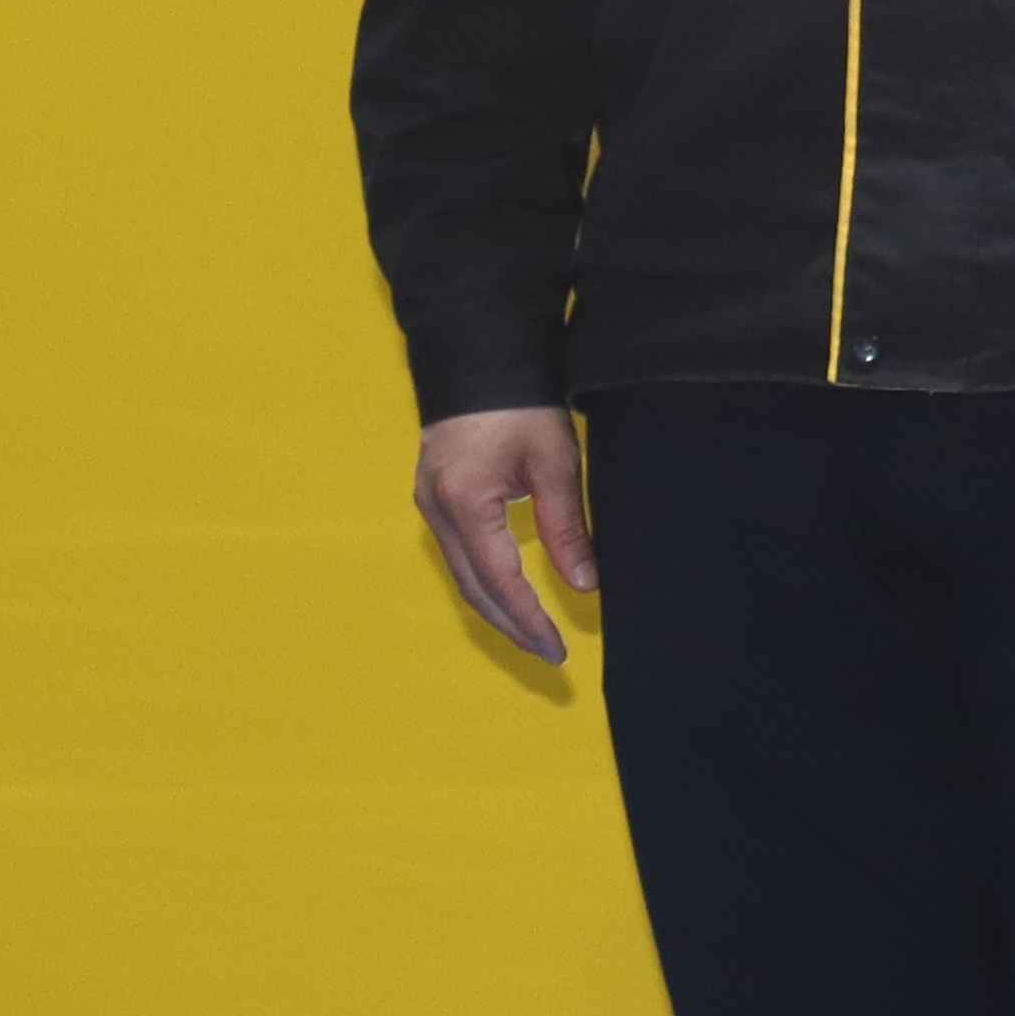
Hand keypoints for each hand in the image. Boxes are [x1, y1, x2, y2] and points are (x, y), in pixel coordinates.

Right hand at [412, 405, 594, 663]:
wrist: (479, 360)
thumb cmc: (521, 405)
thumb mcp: (555, 464)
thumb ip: (566, 529)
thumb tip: (584, 586)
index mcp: (465, 505)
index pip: (500, 583)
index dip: (529, 621)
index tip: (557, 651)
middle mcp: (437, 511)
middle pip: (475, 588)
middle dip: (512, 626)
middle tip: (549, 655)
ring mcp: (430, 505)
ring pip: (463, 575)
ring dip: (498, 608)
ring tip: (535, 635)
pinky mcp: (435, 497)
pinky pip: (459, 554)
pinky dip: (485, 581)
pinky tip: (511, 595)